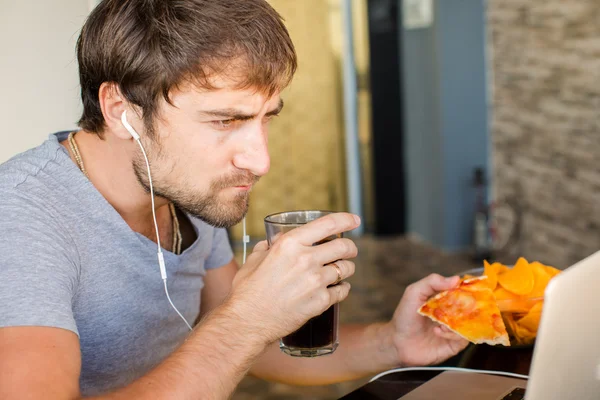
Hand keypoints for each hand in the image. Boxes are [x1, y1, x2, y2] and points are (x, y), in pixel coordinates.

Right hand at [230, 213, 359, 344]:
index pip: (328, 224)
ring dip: (346, 268)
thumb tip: (272, 241)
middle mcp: (306, 259)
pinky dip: (342, 288)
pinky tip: (337, 289)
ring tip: (340, 271)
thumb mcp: (255, 259)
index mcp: (290, 244)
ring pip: (346, 269)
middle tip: (349, 250)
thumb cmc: (248, 290)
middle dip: (350, 247)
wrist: (248, 321)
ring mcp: (315, 281)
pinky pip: (342, 291)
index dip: (346, 219)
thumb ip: (268, 247)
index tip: (355, 219)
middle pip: (344, 246)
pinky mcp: (320, 301)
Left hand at [389, 274, 468, 366]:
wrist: (398, 342)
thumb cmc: (405, 316)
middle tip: (460, 306)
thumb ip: (432, 282)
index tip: (473, 286)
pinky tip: (438, 332)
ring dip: (459, 322)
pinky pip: (464, 339)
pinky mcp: (454, 344)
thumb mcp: (414, 293)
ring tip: (441, 324)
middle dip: (469, 306)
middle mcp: (453, 313)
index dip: (469, 288)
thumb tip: (455, 279)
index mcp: (445, 299)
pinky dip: (452, 334)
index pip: (463, 291)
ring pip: (470, 323)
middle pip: (472, 307)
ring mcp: (455, 329)